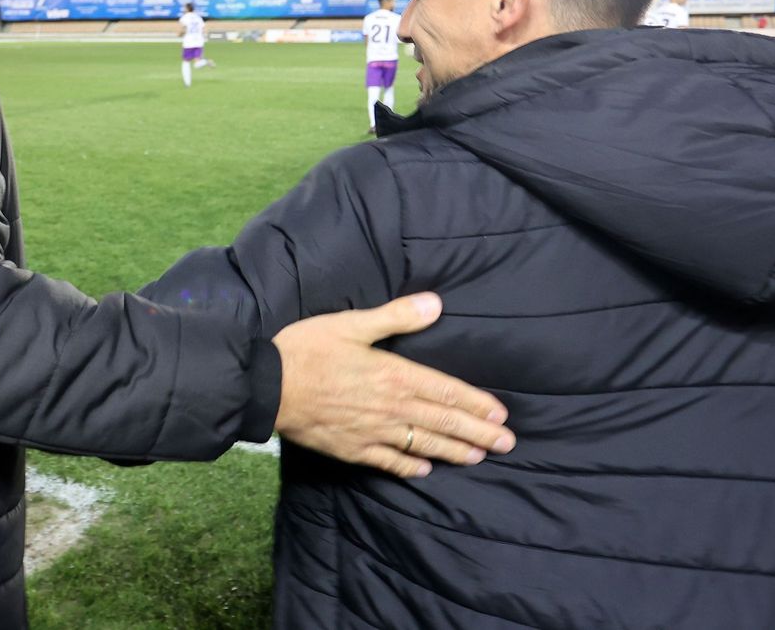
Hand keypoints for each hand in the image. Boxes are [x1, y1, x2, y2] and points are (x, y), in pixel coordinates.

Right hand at [272, 293, 514, 478]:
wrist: (268, 386)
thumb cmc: (307, 349)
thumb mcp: (352, 324)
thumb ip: (396, 316)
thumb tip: (435, 304)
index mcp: (393, 374)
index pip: (445, 392)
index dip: (475, 404)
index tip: (500, 415)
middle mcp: (390, 407)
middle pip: (442, 423)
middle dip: (478, 434)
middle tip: (506, 444)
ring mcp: (372, 432)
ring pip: (422, 445)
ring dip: (453, 451)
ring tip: (478, 457)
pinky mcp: (352, 449)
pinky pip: (387, 461)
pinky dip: (409, 467)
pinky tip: (424, 470)